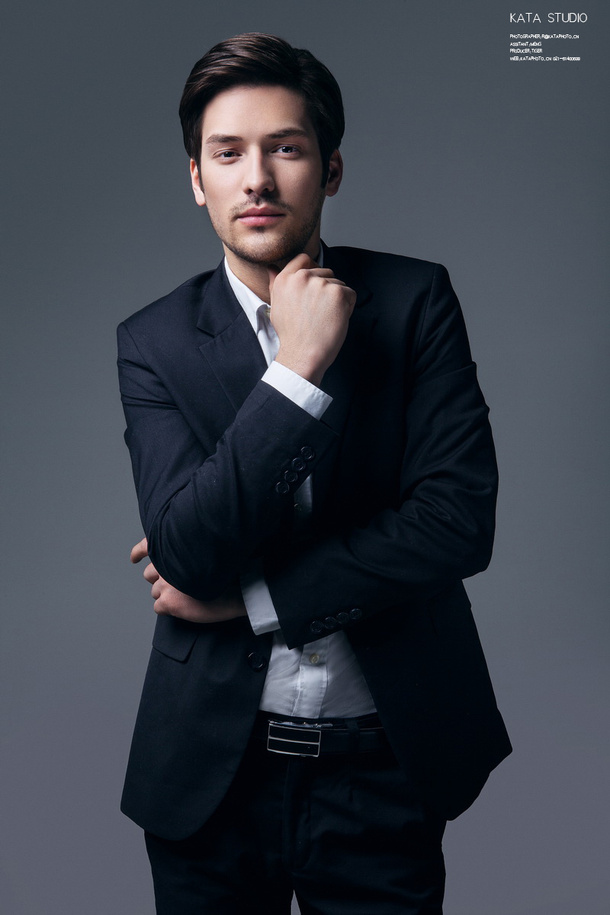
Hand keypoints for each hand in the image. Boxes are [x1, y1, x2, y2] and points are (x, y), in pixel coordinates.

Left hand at [130, 538, 246, 622]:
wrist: (237, 589)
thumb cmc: (227, 572)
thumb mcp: (206, 554)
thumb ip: (186, 555)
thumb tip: (175, 564)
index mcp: (174, 549)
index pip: (148, 546)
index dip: (139, 552)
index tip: (135, 558)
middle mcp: (166, 564)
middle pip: (150, 574)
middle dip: (160, 580)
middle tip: (178, 586)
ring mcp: (165, 583)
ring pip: (155, 592)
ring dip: (165, 595)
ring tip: (185, 598)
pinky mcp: (167, 601)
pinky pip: (158, 607)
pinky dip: (168, 609)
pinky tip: (183, 607)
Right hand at [268, 253, 355, 386]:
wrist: (303, 354)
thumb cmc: (291, 335)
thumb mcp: (276, 306)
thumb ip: (275, 284)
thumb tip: (270, 268)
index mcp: (285, 279)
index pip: (303, 259)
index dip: (313, 269)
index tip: (316, 285)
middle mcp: (302, 277)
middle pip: (325, 272)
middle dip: (326, 290)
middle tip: (319, 312)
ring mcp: (320, 284)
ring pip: (338, 283)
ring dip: (337, 300)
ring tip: (325, 318)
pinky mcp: (337, 293)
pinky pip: (350, 294)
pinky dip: (348, 307)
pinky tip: (335, 320)